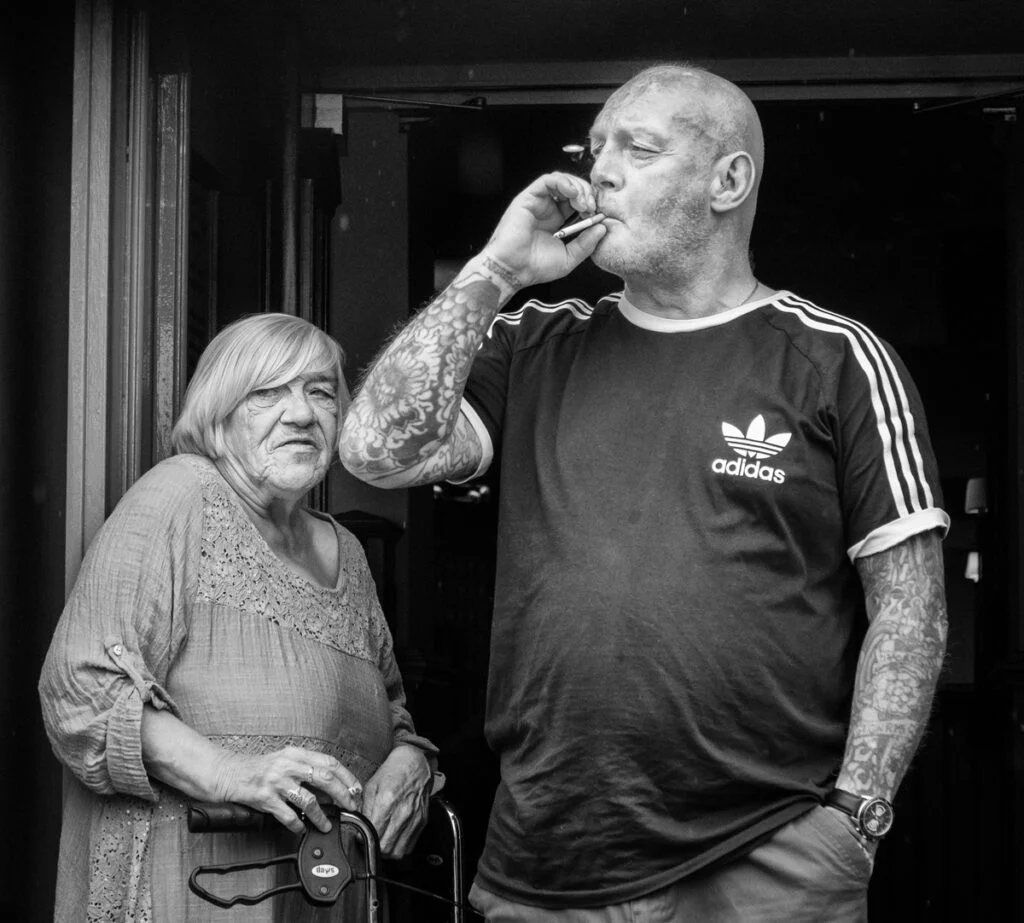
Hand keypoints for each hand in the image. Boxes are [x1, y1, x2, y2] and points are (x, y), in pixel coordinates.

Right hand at [213, 745, 363, 834]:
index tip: (356, 788)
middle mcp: (288, 765)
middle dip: (342, 794)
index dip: (346, 776)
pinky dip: (297, 825)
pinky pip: (287, 815)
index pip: (329, 762)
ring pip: (308, 800)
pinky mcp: (266, 798)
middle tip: (350, 806)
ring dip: (321, 815)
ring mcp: (277, 782)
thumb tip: (331, 787)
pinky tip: (301, 829)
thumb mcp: (285, 760)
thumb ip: (306, 769)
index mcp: (296, 754)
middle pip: (324, 778)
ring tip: (326, 825)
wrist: (229, 772)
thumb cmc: (259, 768)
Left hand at [362, 744, 431, 857]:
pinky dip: (400, 847)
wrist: (415, 764)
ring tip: (382, 841)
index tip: (360, 837)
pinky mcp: (422, 822)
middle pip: (385, 847)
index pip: (373, 834)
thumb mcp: (371, 786)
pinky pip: (410, 846)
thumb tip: (357, 826)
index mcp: (387, 801)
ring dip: (388, 851)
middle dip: (375, 848)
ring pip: (398, 852)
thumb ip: (364, 809)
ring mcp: (414, 819)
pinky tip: (394, 838)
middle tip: (370, 841)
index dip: (363, 839)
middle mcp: (402, 812)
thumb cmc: (393, 773)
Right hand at [483, 172, 606, 288]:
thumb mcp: (569, 257)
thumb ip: (586, 244)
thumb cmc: (535, 267)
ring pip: (561, 181)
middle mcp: (547, 209)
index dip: (591, 204)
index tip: (598, 214)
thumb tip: (602, 228)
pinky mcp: (528, 197)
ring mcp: (538, 203)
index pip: (578, 202)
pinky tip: (573, 194)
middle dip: (587, 193)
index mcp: (557, 222)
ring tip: (583, 202)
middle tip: (592, 207)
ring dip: (577, 187)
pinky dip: (563, 182)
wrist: (514, 269)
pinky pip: (547, 180)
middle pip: (572, 189)